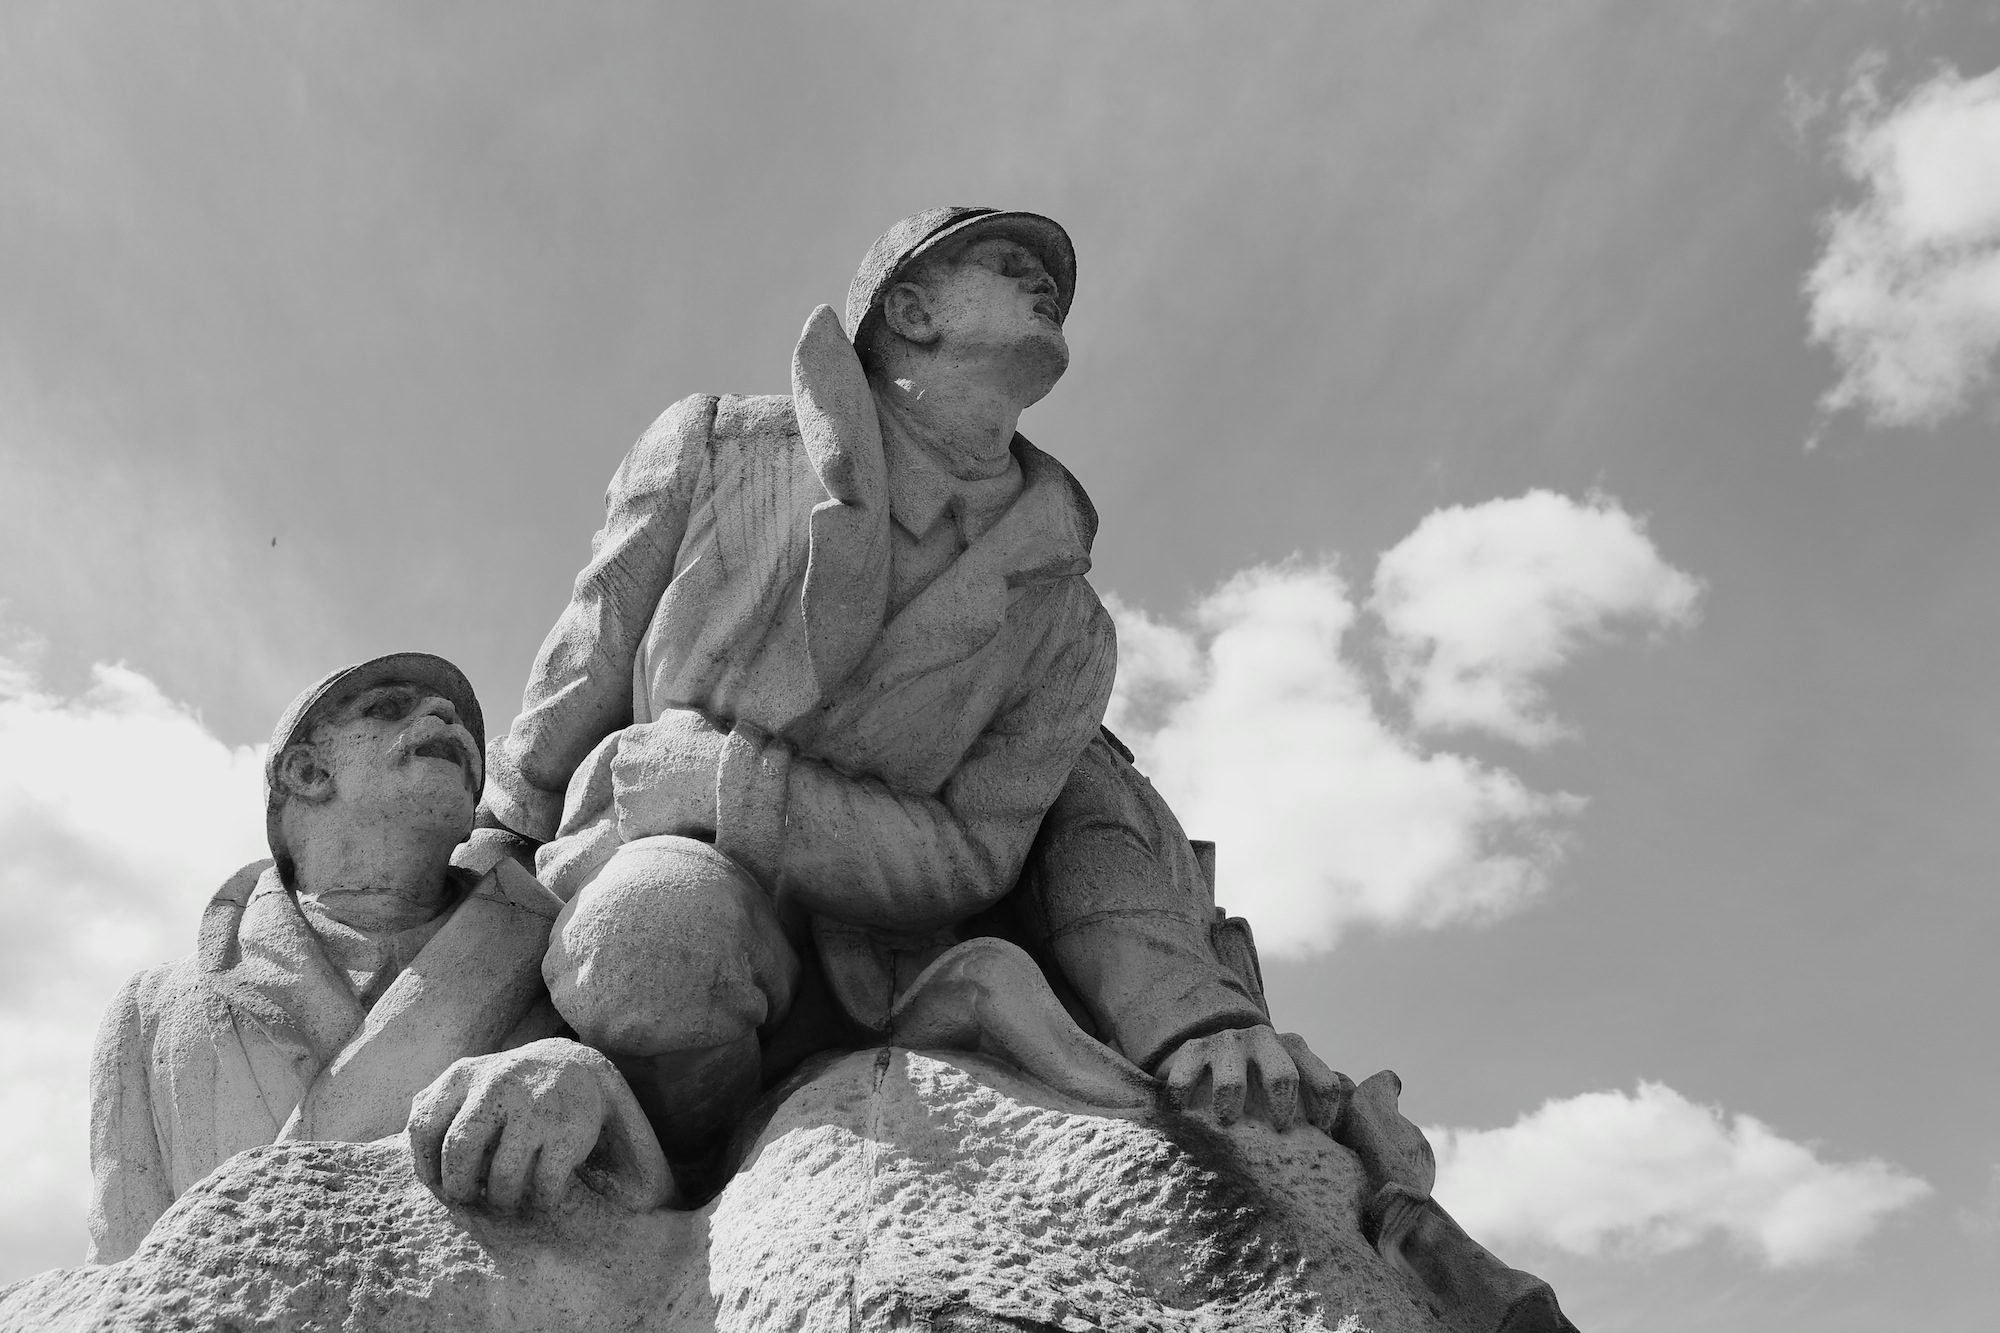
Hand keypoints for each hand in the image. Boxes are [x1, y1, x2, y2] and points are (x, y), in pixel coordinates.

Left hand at [407, 1038, 672, 1213]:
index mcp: (463, 1075)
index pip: (423, 1126)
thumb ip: (437, 1112)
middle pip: (459, 1153)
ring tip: (506, 1201)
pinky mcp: (567, 1129)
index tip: (438, 1185)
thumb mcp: (471, 1084)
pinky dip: (541, 1200)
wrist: (578, 1068)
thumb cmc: (509, 1090)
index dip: (425, 1166)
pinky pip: (544, 1184)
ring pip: (502, 1176)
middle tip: (470, 1200)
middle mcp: (496, 1085)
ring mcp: (533, 1107)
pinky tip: (541, 1196)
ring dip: (501, 1199)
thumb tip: (412, 1169)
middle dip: (461, 1188)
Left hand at [611, 709, 727, 840]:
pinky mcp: (629, 825)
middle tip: (673, 790)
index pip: (631, 752)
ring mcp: (622, 796)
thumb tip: (661, 722)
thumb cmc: (712, 749)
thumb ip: (668, 719)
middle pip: (626, 777)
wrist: (724, 786)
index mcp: (631, 739)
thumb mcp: (692, 719)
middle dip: (643, 784)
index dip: (651, 762)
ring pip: (629, 804)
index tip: (670, 769)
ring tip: (675, 807)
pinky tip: (670, 824)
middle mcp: (620, 765)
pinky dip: (648, 829)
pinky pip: (634, 829)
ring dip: (646, 808)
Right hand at [1159, 1025, 1350, 1132]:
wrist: (1209, 1050)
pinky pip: (1186, 1079)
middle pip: (1283, 1076)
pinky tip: (1184, 1110)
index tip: (1317, 1134)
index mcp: (1294, 1048)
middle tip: (1276, 1129)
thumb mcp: (1289, 1086)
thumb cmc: (1257, 1083)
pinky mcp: (1191, 1048)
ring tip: (1227, 1122)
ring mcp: (1226, 1041)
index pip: (1324, 1082)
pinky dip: (1183, 1100)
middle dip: (1281, 1109)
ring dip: (1230, 1109)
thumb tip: (1341, 1143)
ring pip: (1232, 1082)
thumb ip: (1314, 1106)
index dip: (1326, 1115)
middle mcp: (1263, 1038)